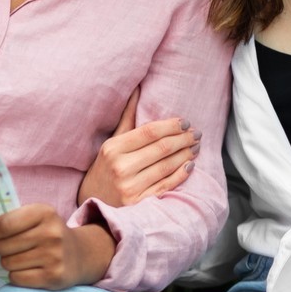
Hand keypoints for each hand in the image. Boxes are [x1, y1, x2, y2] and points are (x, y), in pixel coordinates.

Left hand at [0, 203, 115, 289]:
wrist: (81, 255)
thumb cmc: (49, 233)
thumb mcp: (37, 217)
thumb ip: (12, 219)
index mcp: (44, 212)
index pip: (5, 224)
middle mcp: (51, 234)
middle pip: (3, 246)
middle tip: (6, 248)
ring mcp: (54, 256)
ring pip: (8, 263)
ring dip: (8, 262)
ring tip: (20, 258)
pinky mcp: (53, 277)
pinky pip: (17, 278)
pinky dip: (16, 276)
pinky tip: (26, 269)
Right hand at [78, 87, 199, 206]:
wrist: (93, 201)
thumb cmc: (105, 167)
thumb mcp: (112, 142)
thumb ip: (127, 117)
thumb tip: (137, 88)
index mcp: (113, 148)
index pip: (149, 132)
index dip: (171, 125)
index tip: (185, 122)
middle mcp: (120, 167)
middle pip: (161, 148)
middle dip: (183, 139)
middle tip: (196, 133)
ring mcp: (129, 187)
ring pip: (166, 166)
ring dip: (185, 154)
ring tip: (195, 146)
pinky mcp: (138, 203)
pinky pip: (166, 186)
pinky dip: (181, 174)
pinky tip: (190, 165)